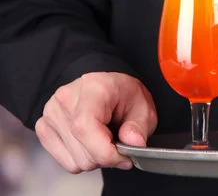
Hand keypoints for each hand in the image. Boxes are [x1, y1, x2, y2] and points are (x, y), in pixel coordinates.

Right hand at [35, 72, 156, 172]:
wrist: (108, 87)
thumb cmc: (124, 95)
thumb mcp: (143, 107)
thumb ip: (139, 126)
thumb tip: (134, 144)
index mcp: (93, 88)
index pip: (85, 126)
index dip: (105, 151)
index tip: (124, 157)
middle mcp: (65, 98)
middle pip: (82, 151)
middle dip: (107, 156)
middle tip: (119, 144)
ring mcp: (50, 113)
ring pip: (75, 161)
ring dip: (95, 159)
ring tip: (105, 139)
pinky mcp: (43, 127)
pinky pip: (65, 161)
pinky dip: (82, 159)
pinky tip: (91, 142)